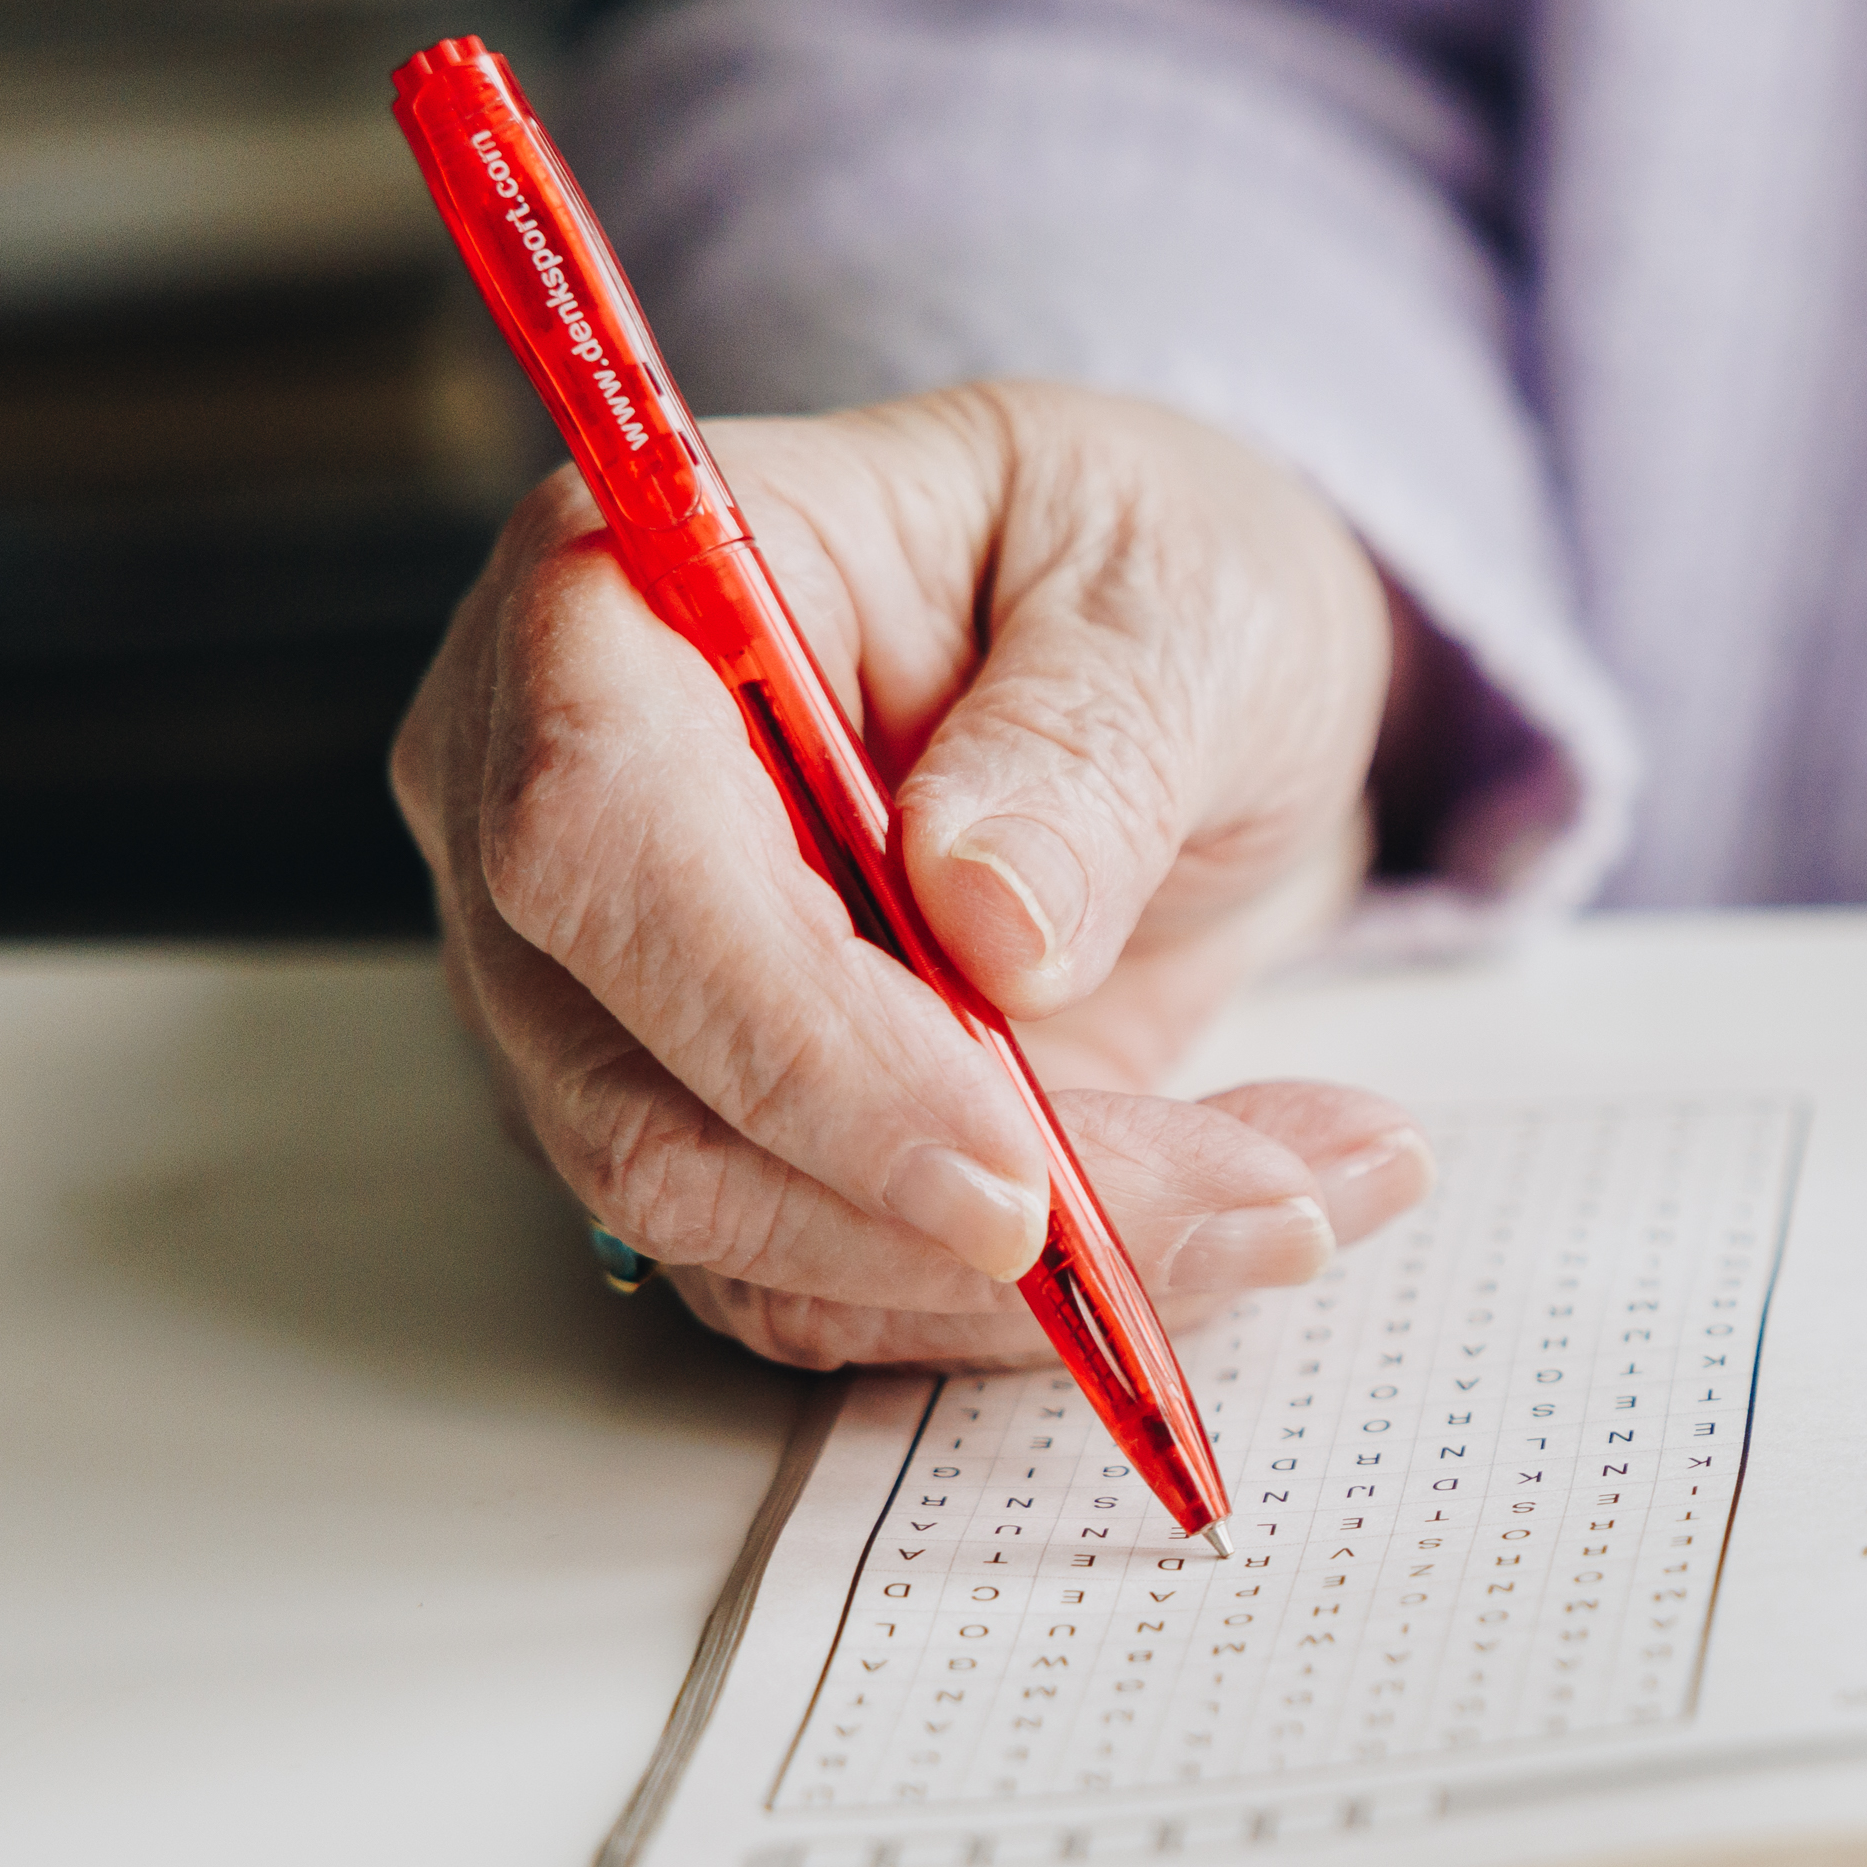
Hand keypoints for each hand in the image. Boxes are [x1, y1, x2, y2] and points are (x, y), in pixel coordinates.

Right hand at [394, 379, 1436, 1366]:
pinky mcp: (727, 1131)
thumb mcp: (1180, 591)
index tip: (1008, 1163)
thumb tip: (988, 918)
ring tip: (1308, 1190)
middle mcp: (557, 815)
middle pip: (650, 1104)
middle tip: (1260, 1197)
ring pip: (748, 1237)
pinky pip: (840, 1283)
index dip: (792, 1033)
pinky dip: (1050, 1294)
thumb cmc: (1142, 572)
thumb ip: (1090, 735)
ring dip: (1042, 1275)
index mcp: (621, 600)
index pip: (602, 847)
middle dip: (958, 1211)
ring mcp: (618, 1000)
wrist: (1178, 675)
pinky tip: (1251, 1203)